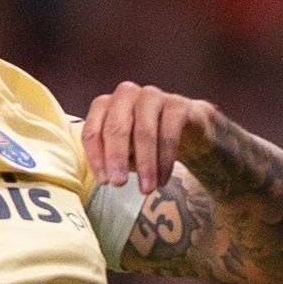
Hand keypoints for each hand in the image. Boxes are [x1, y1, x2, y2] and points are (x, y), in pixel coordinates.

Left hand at [80, 82, 221, 189]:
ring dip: (145, 164)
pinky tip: (163, 180)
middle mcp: (126, 95)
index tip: (104, 182)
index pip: (93, 131)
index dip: (96, 158)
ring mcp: (152, 96)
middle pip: (116, 127)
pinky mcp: (178, 104)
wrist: (190, 132)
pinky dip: (165, 160)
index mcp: (106, 105)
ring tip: (146, 189)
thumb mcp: (124, 152)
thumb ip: (110, 159)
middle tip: (119, 184)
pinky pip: (169, 134)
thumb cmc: (148, 143)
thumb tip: (106, 177)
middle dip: (116, 158)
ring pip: (144, 131)